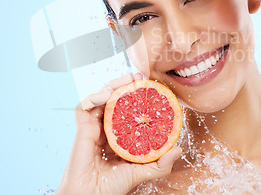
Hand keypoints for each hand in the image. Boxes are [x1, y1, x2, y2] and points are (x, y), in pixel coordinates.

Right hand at [56, 73, 181, 194]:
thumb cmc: (112, 188)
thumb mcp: (142, 172)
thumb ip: (160, 163)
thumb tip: (179, 149)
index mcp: (119, 137)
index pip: (128, 110)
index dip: (136, 98)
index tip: (149, 87)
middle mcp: (106, 129)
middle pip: (114, 99)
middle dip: (124, 85)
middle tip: (138, 77)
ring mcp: (93, 128)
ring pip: (100, 98)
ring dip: (112, 86)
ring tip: (126, 80)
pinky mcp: (81, 129)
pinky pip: (83, 107)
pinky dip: (94, 97)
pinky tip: (107, 95)